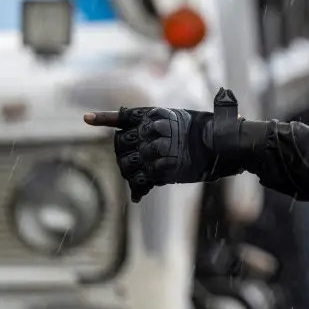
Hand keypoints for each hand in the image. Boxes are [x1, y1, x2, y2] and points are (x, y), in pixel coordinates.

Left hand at [84, 106, 216, 202]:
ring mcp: (154, 150)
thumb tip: (134, 130)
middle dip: (122, 153)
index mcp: (154, 115)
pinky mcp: (161, 169)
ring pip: (125, 163)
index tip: (86, 119)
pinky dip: (138, 189)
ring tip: (138, 176)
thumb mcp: (182, 118)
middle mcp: (151, 130)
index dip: (103, 118)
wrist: (222, 144)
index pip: (122, 117)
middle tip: (131, 161)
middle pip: (120, 143)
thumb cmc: (207, 130)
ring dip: (128, 172)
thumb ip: (159, 125)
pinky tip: (138, 194)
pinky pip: (139, 180)